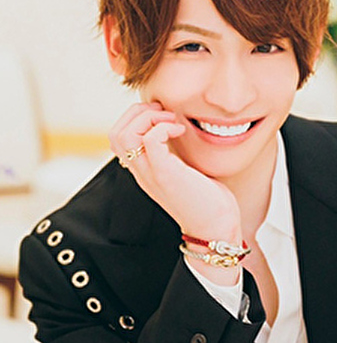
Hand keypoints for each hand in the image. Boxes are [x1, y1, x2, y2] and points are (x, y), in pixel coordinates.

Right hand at [109, 103, 241, 243]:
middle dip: (138, 113)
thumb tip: (178, 130)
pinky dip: (163, 127)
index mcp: (143, 171)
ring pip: (124, 135)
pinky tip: (180, 131)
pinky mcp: (165, 174)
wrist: (215, 228)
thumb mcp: (183, 171)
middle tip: (164, 113)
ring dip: (147, 118)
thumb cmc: (206, 200)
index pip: (117, 139)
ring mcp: (151, 174)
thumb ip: (174, 154)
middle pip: (115, 134)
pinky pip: (149, 140)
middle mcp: (141, 172)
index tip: (161, 116)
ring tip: (170, 121)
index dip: (134, 118)